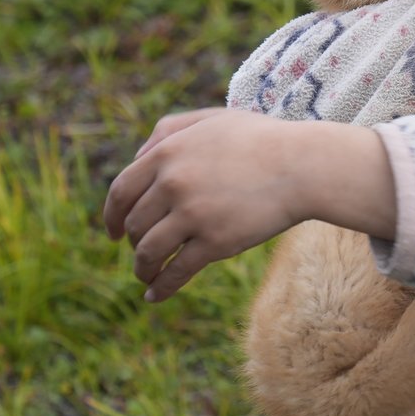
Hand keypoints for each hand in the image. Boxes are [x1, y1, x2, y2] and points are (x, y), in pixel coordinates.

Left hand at [103, 109, 392, 301]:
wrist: (304, 166)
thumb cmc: (262, 141)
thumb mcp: (213, 119)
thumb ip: (170, 130)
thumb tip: (136, 158)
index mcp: (168, 153)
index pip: (120, 191)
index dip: (111, 216)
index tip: (112, 234)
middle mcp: (174, 183)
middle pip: (134, 224)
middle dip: (133, 242)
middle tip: (143, 253)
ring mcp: (193, 214)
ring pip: (148, 251)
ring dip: (142, 269)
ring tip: (147, 277)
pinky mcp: (215, 242)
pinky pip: (176, 272)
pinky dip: (161, 287)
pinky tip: (156, 296)